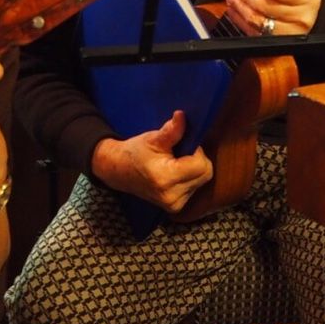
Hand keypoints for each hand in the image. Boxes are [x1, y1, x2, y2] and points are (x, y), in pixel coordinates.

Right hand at [90, 111, 212, 212]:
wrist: (120, 172)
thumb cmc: (136, 152)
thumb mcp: (152, 139)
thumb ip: (171, 130)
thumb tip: (182, 116)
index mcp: (166, 178)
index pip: (201, 165)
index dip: (196, 151)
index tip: (183, 144)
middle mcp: (172, 196)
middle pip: (205, 174)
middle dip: (197, 159)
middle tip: (180, 152)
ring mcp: (174, 204)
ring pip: (202, 181)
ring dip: (194, 169)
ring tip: (175, 162)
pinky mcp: (176, 207)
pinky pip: (194, 188)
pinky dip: (189, 178)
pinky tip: (175, 172)